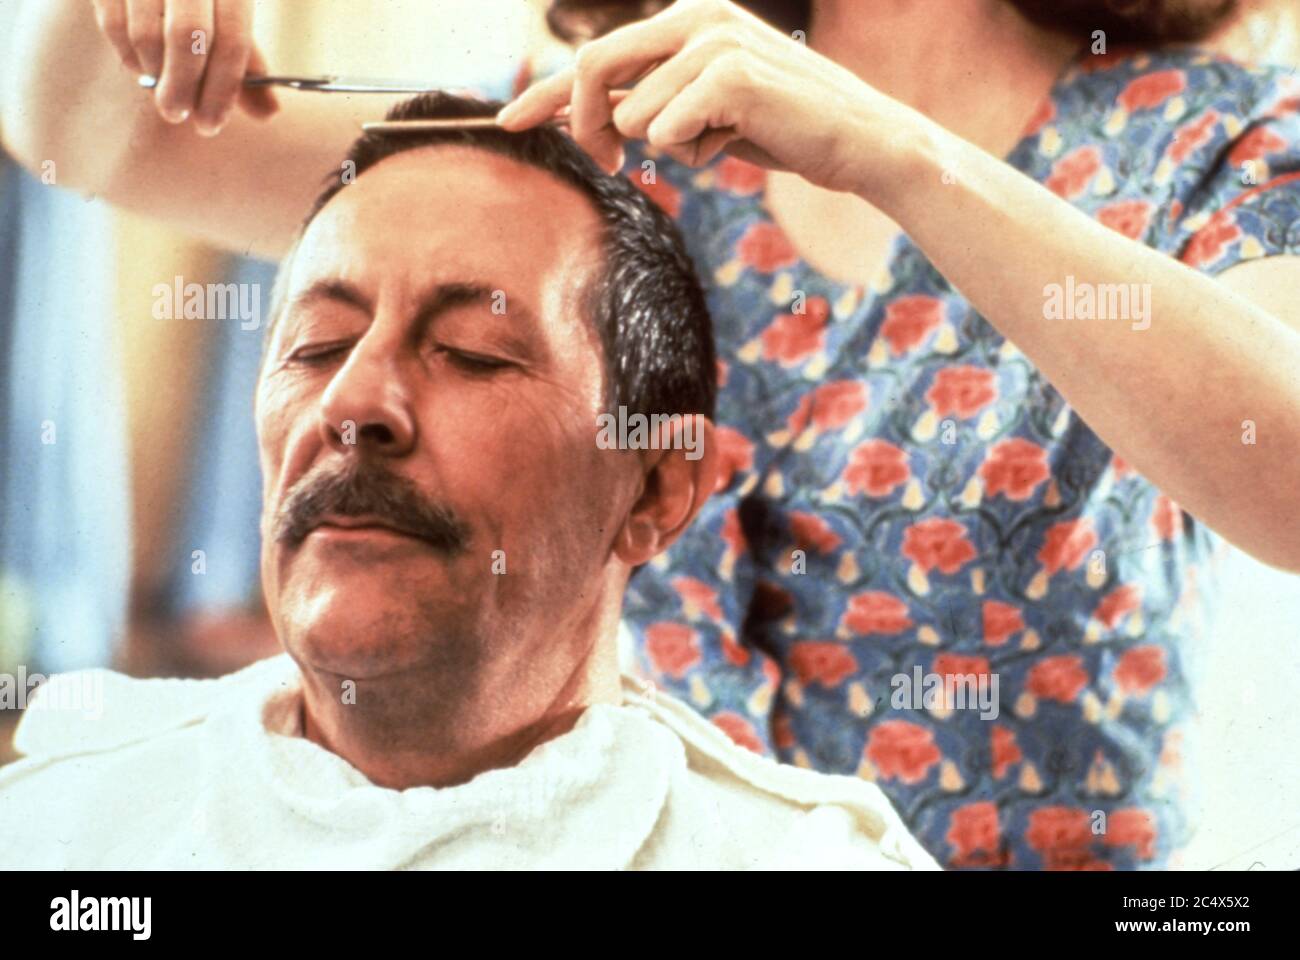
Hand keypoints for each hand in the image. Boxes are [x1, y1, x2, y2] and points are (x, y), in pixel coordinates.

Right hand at [90, 0, 277, 134]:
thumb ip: (247, 62)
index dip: (222, 89)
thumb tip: (269, 112)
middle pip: (187, 37)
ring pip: (146, 34)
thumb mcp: (231, 16)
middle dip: (183, 87)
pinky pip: (113, 24)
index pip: (233, 39)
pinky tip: (140, 66)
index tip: (211, 124)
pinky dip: (127, 55)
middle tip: (177, 115)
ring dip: (155, 74)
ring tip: (161, 89)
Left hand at [496, 0, 911, 195]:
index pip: (598, 54)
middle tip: (604, 163)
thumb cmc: (778, 128)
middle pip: (595, 68)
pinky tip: (736, 142)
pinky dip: (697, 152)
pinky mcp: (730, 72)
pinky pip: (669, 131)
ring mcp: (712, 40)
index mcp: (686, 20)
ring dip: (670, 146)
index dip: (547, 92)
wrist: (854, 141)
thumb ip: (649, 103)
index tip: (507, 120)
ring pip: (635, 114)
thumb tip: (584, 117)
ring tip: (721, 140)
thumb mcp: (703, 112)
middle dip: (586, 125)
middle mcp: (694, 17)